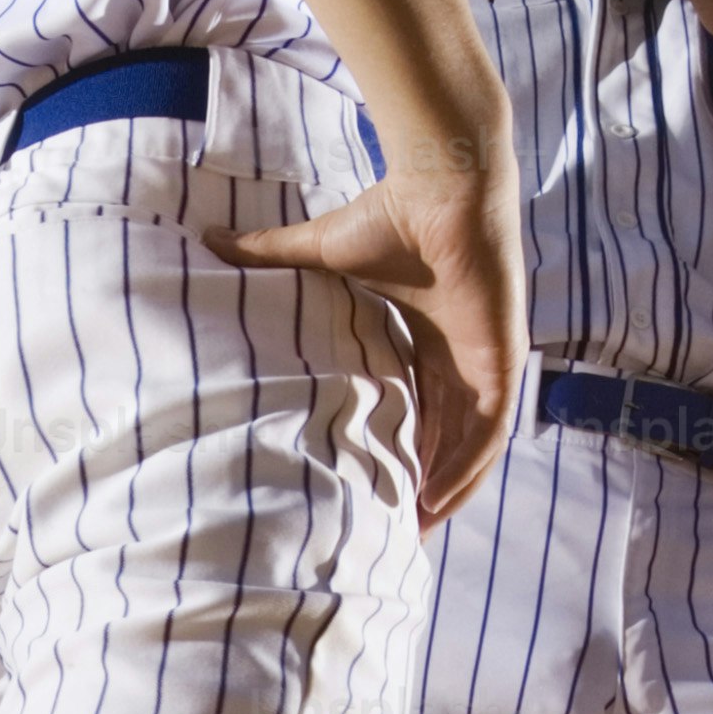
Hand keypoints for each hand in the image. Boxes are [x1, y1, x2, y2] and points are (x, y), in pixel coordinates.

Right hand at [205, 111, 524, 522]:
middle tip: (391, 527)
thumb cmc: (390, 213)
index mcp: (431, 337)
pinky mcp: (502, 360)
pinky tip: (440, 500)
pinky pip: (490, 430)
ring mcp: (487, 361)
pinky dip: (469, 466)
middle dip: (423, 482)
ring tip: (413, 529)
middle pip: (447, 436)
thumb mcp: (321, 252)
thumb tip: (209, 243)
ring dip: (447, 486)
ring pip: (471, 444)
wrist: (439, 185)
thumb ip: (269, 256)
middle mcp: (463, 356)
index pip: (420, 408)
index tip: (370, 483)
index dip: (401, 448)